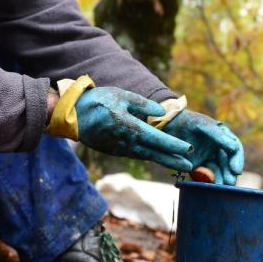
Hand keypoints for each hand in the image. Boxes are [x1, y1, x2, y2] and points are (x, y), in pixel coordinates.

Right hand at [73, 87, 193, 170]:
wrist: (72, 117)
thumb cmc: (98, 102)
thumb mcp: (121, 96)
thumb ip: (143, 104)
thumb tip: (161, 112)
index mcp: (130, 127)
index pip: (157, 139)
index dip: (174, 145)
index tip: (189, 149)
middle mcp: (127, 142)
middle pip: (155, 153)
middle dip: (173, 159)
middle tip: (190, 165)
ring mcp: (120, 149)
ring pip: (146, 156)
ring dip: (163, 160)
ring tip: (179, 163)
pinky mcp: (115, 151)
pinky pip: (136, 154)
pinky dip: (150, 156)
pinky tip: (158, 156)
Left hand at [161, 110, 243, 184]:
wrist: (167, 125)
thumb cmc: (187, 121)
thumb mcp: (204, 125)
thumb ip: (219, 136)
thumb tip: (235, 149)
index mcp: (222, 137)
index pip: (234, 150)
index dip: (237, 160)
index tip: (236, 170)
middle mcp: (215, 149)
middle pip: (226, 164)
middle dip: (229, 173)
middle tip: (230, 183)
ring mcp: (205, 158)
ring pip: (216, 171)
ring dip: (220, 179)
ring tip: (221, 186)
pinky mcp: (194, 166)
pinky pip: (203, 175)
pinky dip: (208, 181)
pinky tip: (210, 186)